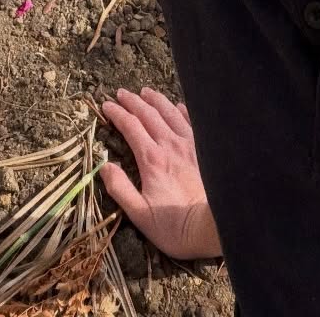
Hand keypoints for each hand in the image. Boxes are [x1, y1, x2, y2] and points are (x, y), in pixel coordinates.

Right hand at [99, 86, 222, 261]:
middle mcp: (170, 144)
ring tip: (146, 92)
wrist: (214, 227)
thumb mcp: (139, 214)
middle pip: (148, 114)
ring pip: (170, 113)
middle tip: (121, 93)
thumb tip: (104, 166)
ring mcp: (190, 144)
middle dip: (132, 101)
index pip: (130, 127)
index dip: (117, 114)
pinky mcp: (205, 149)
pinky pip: (192, 121)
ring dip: (156, 100)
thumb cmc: (175, 226)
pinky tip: (178, 106)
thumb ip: (120, 189)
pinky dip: (182, 110)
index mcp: (151, 159)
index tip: (107, 105)